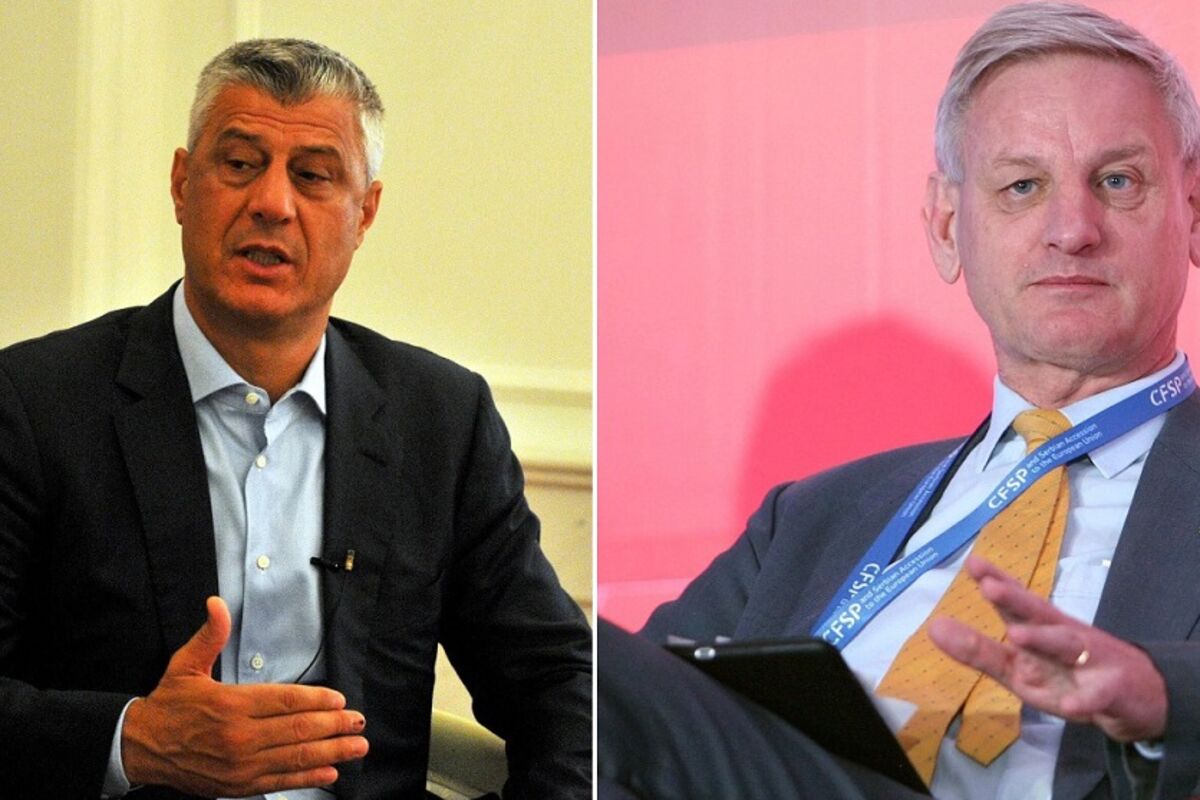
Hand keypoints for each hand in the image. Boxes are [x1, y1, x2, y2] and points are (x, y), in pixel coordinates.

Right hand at [122, 596, 368, 795]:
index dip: (317, 700)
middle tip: (359, 722)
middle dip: (334, 726)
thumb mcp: (186, 665)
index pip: (285, 700)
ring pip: (295, 756)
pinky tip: (330, 771)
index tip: (340, 700)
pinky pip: (279, 781)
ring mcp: (240, 764)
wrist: (140, 747)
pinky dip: (307, 777)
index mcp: (231, 704)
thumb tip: (217, 603)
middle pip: (297, 729)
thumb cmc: (169, 705)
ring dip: (331, 752)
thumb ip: (210, 636)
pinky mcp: (238, 785)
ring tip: (356, 747)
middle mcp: (239, 736)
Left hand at [928, 555, 1166, 742]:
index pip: (1016, 602)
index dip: (996, 582)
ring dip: (1043, 638)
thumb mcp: (1018, 668)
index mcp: (1040, 630)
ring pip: (1067, 645)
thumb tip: (933, 627)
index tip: (973, 563)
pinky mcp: (1112, 691)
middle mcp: (1063, 637)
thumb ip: (978, 650)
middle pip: (1039, 614)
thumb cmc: (1067, 674)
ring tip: (1016, 635)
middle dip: (1015, 599)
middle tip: (989, 587)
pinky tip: (1071, 704)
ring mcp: (1090, 661)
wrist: (1137, 700)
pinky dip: (1085, 699)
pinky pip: (1098, 695)